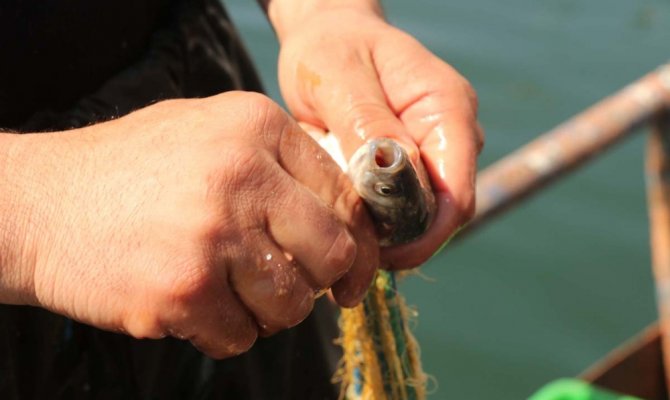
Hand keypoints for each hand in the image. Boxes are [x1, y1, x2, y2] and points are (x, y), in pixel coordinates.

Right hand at [0, 92, 377, 357]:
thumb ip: (279, 164)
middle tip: (286, 284)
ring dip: (268, 311)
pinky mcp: (182, 291)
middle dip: (318, 283)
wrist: (41, 204)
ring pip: (292, 305)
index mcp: (257, 126)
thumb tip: (346, 219)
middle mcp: (242, 175)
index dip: (359, 245)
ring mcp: (212, 235)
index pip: (346, 197)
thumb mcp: (211, 132)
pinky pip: (241, 336)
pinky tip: (193, 304)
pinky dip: (225, 331)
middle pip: (332, 254)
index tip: (351, 274)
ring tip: (228, 290)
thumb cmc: (133, 171)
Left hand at [275, 6, 481, 267]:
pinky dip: (376, 217)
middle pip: (444, 210)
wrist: (328, 35)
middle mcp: (451, 133)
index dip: (426, 232)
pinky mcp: (412, 163)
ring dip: (387, 230)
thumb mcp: (338, 76)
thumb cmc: (332, 48)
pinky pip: (402, 204)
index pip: (457, 192)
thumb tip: (388, 173)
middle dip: (403, 237)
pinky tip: (345, 215)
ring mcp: (435, 149)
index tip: (380, 252)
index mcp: (446, 107)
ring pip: (422, 213)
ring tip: (342, 230)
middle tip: (351, 249)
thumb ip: (366, 123)